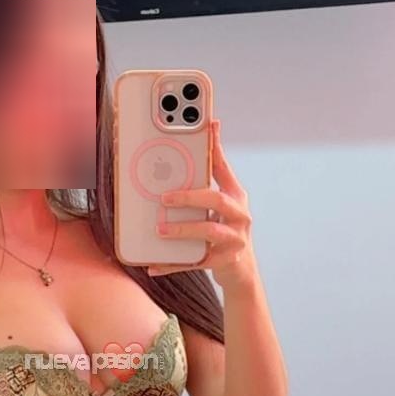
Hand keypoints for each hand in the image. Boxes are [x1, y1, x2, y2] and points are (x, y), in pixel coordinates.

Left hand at [147, 119, 255, 291]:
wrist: (241, 270)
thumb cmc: (224, 228)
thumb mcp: (221, 204)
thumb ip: (208, 180)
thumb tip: (188, 151)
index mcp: (236, 196)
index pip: (223, 168)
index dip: (214, 147)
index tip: (206, 125)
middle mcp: (240, 216)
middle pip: (217, 200)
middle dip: (190, 196)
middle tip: (164, 197)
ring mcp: (234, 240)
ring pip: (208, 232)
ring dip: (182, 230)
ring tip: (159, 230)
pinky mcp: (224, 262)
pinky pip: (195, 262)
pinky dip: (172, 265)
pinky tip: (153, 265)